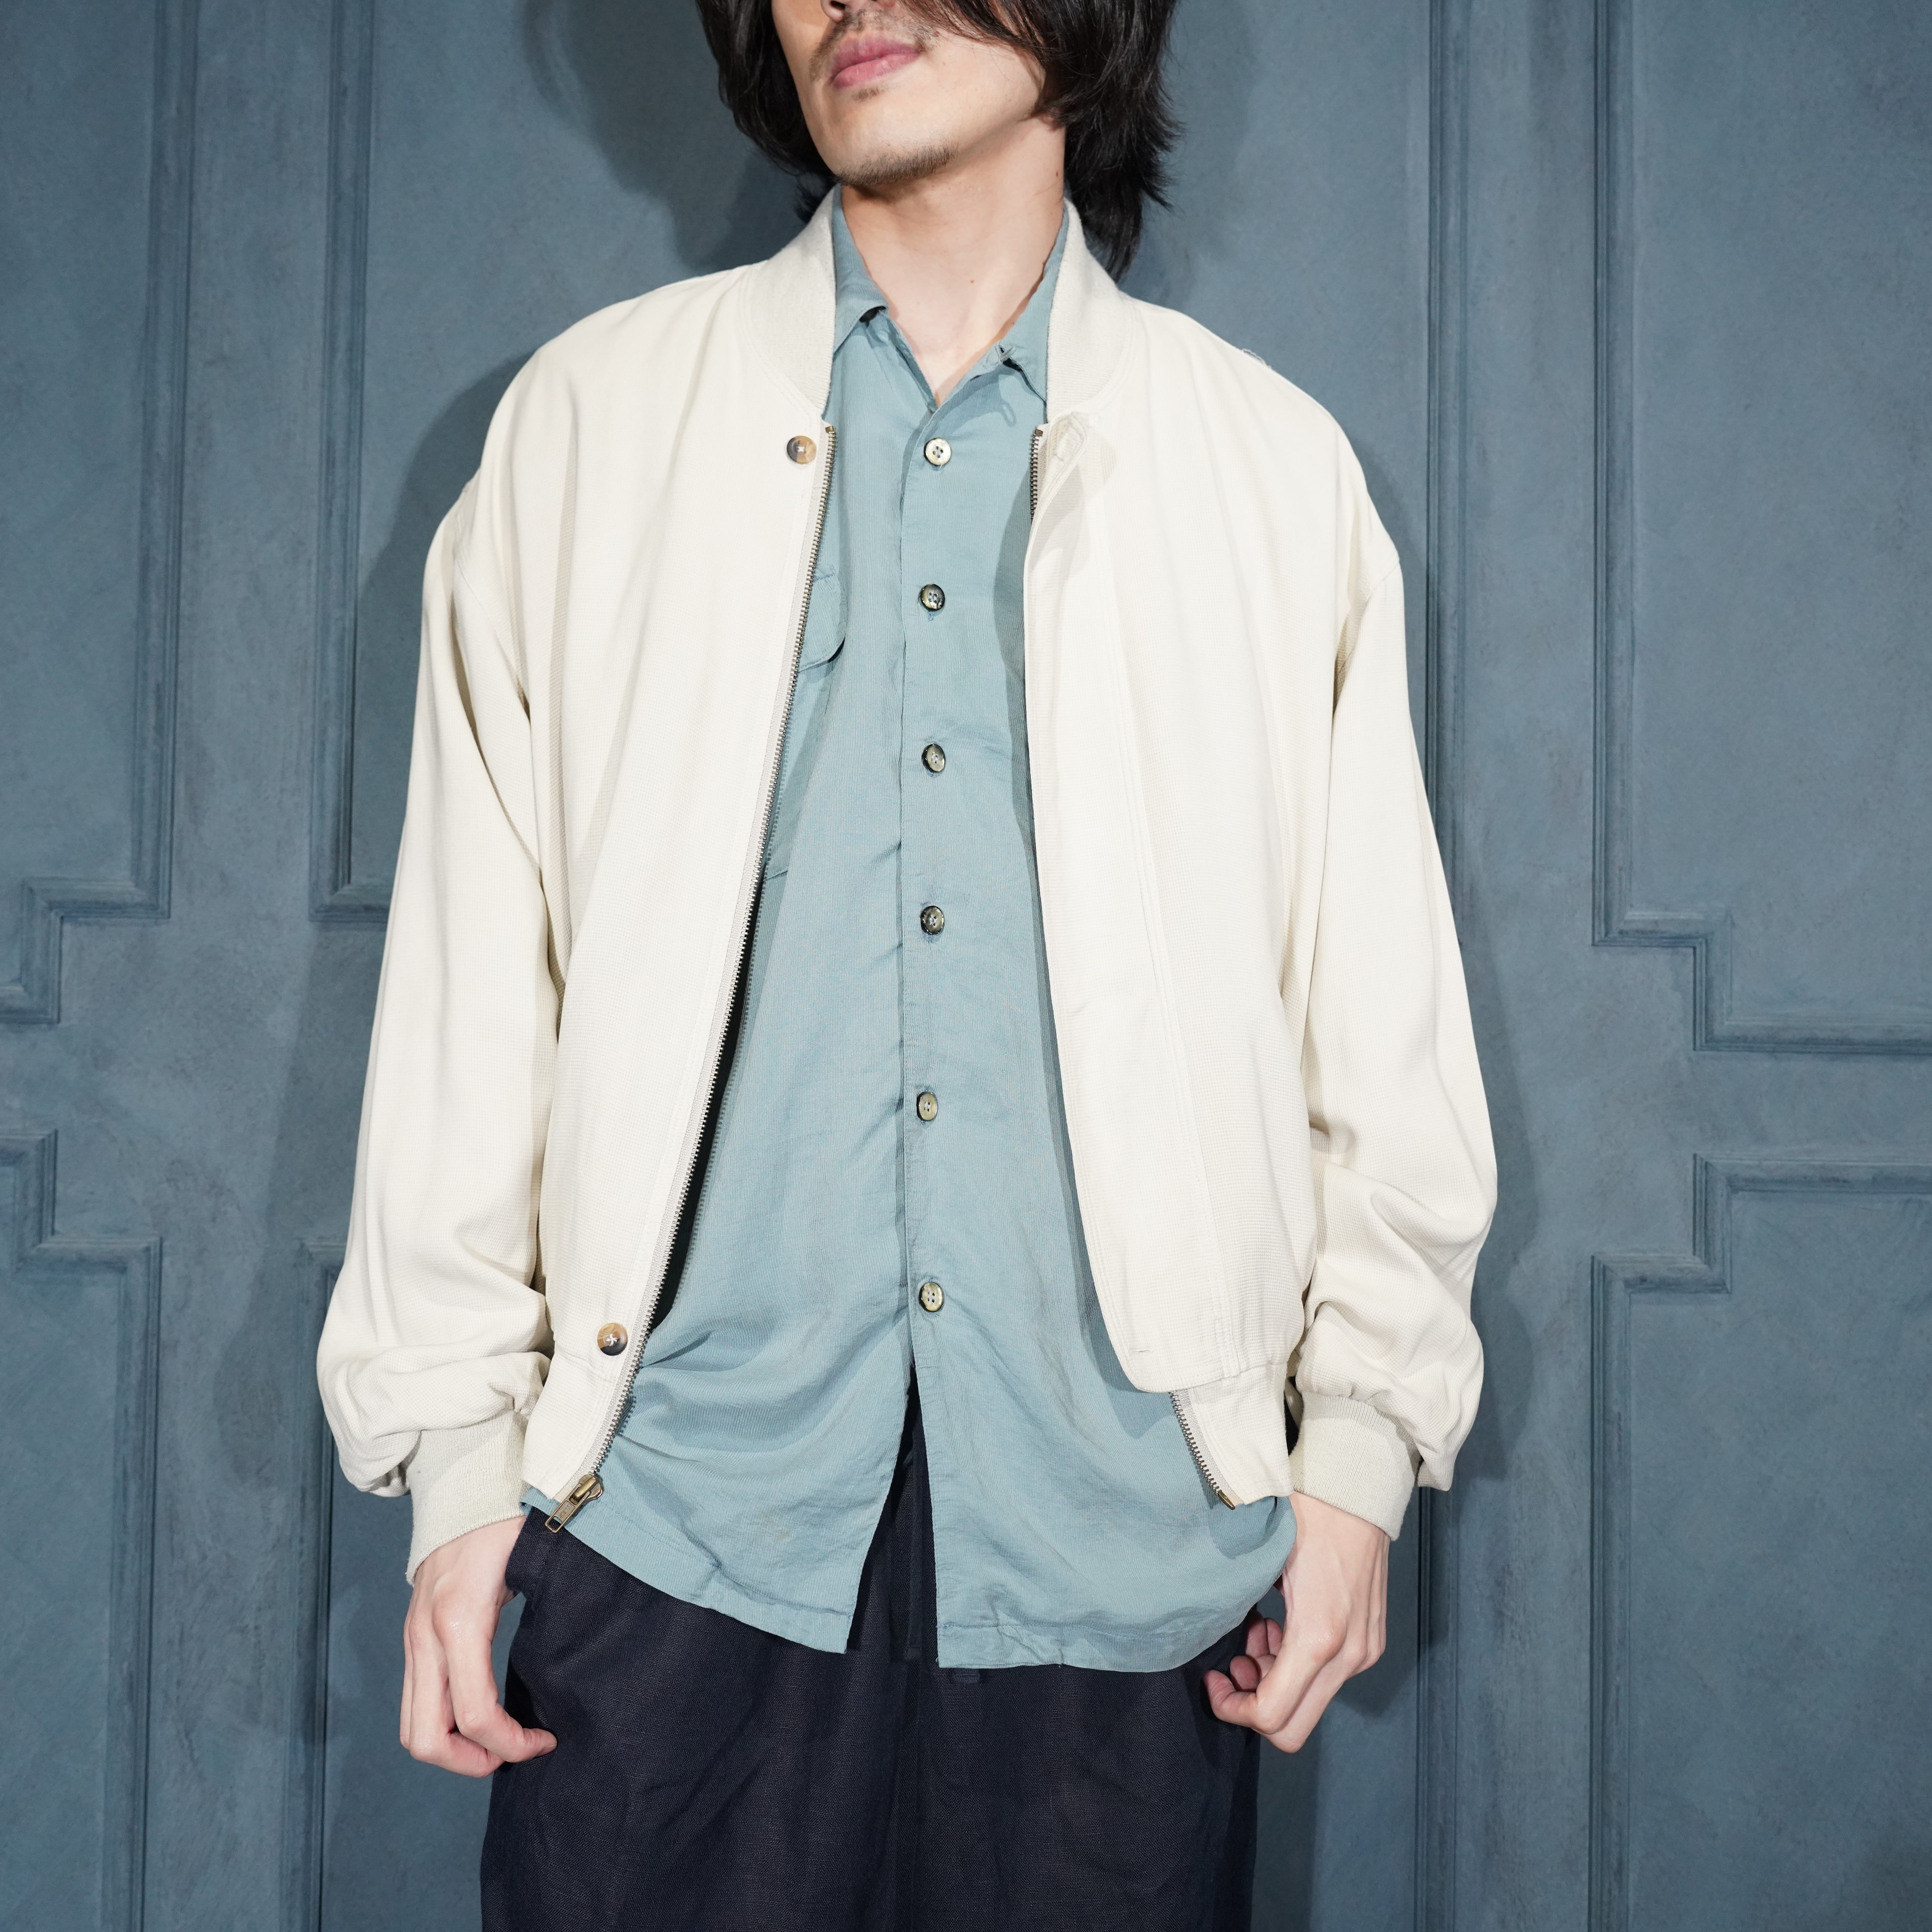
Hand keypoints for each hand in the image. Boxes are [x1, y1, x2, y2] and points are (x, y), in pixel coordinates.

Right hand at [401, 1514, 554, 1776]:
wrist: (466, 1478)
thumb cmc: (508, 1516)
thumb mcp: (535, 1560)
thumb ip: (549, 1608)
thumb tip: (574, 1664)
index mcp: (460, 1619)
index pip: (476, 1715)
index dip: (512, 1744)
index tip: (547, 1739)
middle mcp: (425, 1635)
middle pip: (425, 1738)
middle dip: (471, 1762)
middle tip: (517, 1754)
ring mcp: (413, 1636)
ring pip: (413, 1726)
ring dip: (454, 1749)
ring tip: (501, 1743)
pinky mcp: (413, 1634)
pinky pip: (416, 1701)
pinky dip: (444, 1722)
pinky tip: (483, 1714)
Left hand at [1205, 1491, 1388, 1751]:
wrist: (1355, 1489)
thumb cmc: (1305, 1515)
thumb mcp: (1263, 1565)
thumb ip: (1244, 1615)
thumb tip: (1224, 1654)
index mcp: (1318, 1637)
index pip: (1272, 1715)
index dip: (1233, 1709)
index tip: (1214, 1679)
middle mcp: (1349, 1654)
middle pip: (1294, 1727)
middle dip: (1254, 1703)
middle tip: (1234, 1663)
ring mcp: (1365, 1650)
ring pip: (1310, 1701)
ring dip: (1275, 1679)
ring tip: (1258, 1630)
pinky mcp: (1371, 1641)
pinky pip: (1327, 1677)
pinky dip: (1297, 1664)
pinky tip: (1282, 1625)